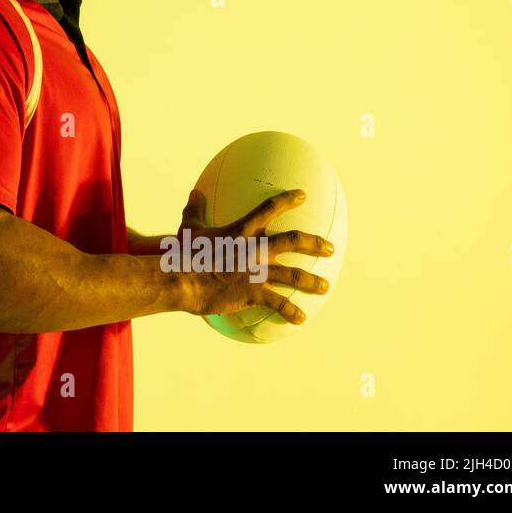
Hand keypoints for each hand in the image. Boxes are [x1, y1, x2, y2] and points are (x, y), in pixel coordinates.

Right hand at [175, 187, 333, 323]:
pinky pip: (279, 304)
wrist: (182, 278)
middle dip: (314, 244)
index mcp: (241, 230)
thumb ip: (195, 209)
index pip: (269, 209)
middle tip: (329, 248)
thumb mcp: (190, 228)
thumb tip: (195, 193)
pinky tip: (301, 319)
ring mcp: (256, 272)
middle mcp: (255, 249)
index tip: (303, 196)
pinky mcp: (253, 293)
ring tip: (324, 286)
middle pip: (293, 241)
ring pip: (294, 275)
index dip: (288, 200)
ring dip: (312, 282)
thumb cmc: (184, 252)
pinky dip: (292, 312)